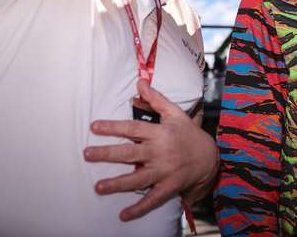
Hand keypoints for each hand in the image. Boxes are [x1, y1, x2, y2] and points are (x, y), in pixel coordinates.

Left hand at [83, 80, 217, 221]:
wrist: (209, 158)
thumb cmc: (188, 134)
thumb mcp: (175, 113)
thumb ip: (156, 99)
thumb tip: (139, 81)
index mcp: (160, 133)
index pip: (132, 129)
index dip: (113, 127)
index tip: (93, 127)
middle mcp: (160, 152)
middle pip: (130, 154)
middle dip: (108, 155)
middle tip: (87, 155)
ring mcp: (165, 171)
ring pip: (138, 179)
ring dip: (118, 184)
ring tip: (98, 187)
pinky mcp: (169, 187)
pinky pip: (153, 200)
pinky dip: (139, 209)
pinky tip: (123, 215)